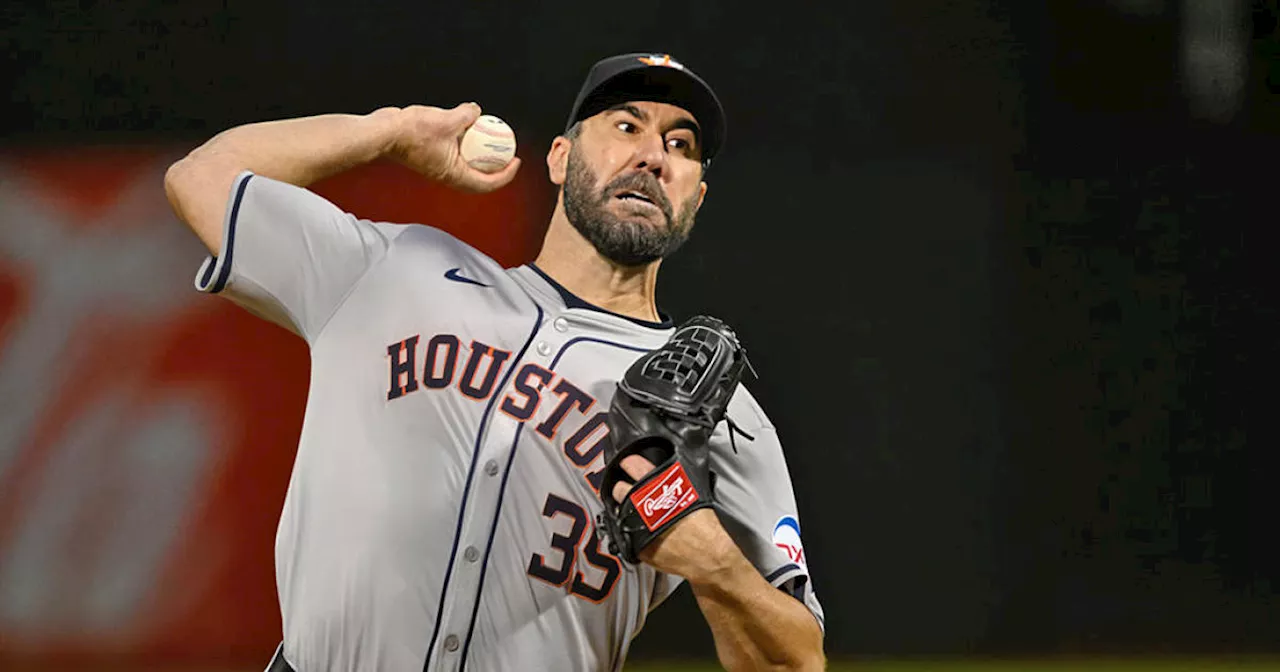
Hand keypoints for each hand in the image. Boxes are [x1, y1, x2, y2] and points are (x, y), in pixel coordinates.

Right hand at [379, 102, 521, 192]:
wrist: (384, 132)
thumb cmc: (411, 133)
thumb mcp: (448, 120)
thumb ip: (467, 115)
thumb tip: (477, 111)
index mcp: (454, 174)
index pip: (487, 183)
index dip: (506, 175)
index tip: (516, 161)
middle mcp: (448, 174)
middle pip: (480, 178)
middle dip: (496, 167)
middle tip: (508, 152)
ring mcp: (439, 165)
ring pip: (466, 164)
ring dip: (479, 154)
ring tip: (490, 138)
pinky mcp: (432, 155)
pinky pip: (455, 152)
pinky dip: (465, 143)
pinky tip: (468, 126)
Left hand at [611, 456, 737, 582]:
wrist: (709, 555)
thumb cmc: (707, 527)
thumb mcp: (695, 491)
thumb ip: (677, 480)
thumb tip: (673, 474)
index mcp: (656, 485)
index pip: (632, 464)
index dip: (629, 463)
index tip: (627, 464)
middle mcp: (642, 503)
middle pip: (619, 489)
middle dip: (624, 490)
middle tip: (632, 493)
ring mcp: (635, 526)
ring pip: (619, 513)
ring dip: (626, 512)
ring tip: (637, 514)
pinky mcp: (635, 546)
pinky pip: (627, 536)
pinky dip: (633, 534)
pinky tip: (643, 533)